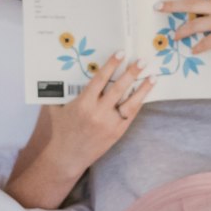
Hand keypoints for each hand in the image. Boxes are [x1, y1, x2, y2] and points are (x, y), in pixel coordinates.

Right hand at [47, 52, 154, 171]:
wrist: (68, 156)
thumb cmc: (61, 130)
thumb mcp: (58, 108)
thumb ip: (61, 91)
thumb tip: (63, 72)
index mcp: (83, 104)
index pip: (100, 80)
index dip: (111, 65)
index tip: (121, 53)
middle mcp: (98, 113)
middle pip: (118, 89)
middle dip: (131, 73)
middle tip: (141, 61)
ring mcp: (109, 124)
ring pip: (130, 104)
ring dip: (142, 89)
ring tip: (152, 77)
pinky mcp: (117, 133)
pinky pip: (130, 116)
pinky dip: (138, 104)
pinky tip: (145, 94)